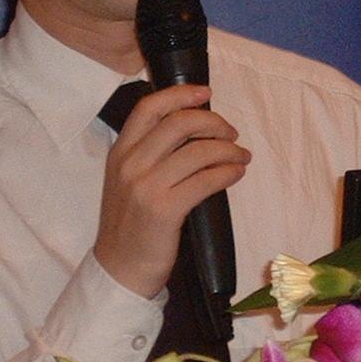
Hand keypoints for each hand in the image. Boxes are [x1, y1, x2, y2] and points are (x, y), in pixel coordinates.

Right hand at [92, 85, 249, 298]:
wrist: (119, 268)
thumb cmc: (131, 224)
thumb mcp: (127, 180)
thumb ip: (150, 153)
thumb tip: (193, 128)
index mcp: (120, 152)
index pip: (149, 107)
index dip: (180, 94)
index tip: (206, 93)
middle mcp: (130, 164)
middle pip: (179, 122)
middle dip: (213, 122)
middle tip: (231, 134)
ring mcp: (146, 186)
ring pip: (198, 151)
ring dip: (229, 150)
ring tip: (241, 157)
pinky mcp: (165, 209)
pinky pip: (206, 180)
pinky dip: (228, 172)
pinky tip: (236, 173)